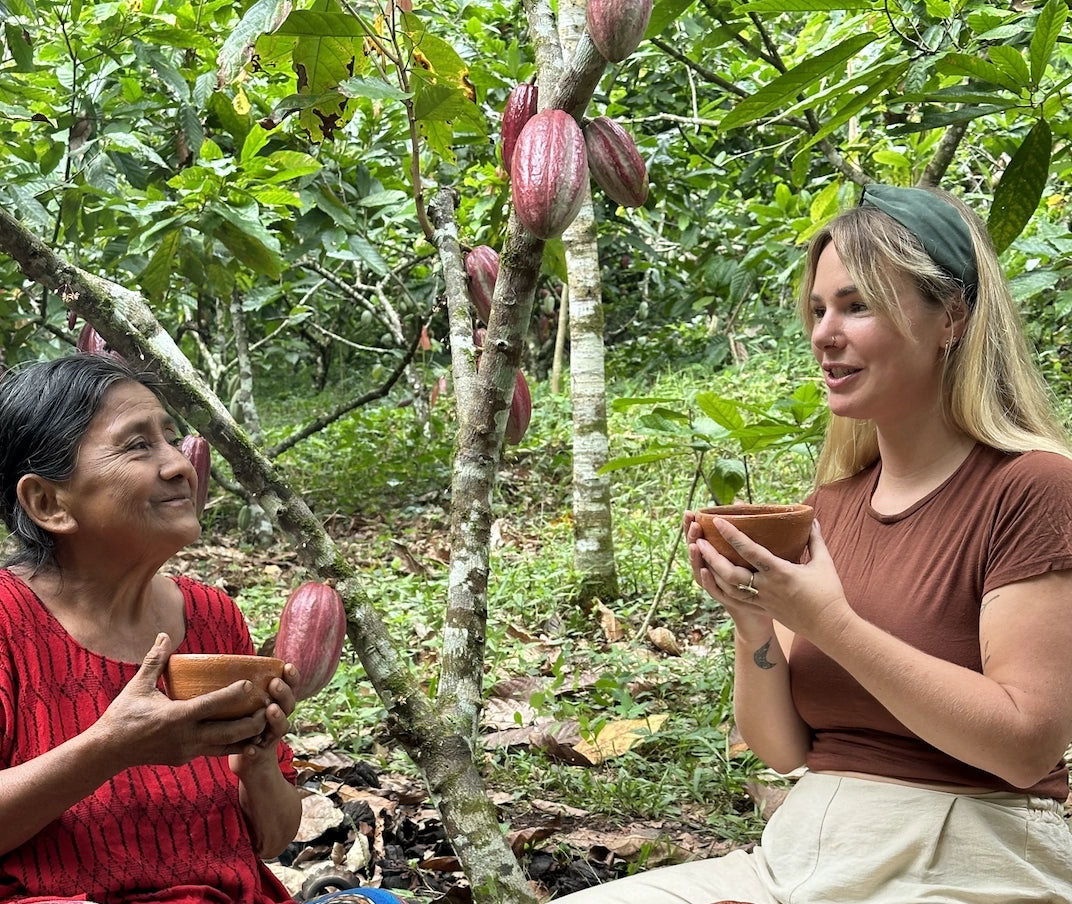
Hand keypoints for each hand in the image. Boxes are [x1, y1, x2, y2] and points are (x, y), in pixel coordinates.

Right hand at [98, 634, 275, 768]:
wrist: (108, 751)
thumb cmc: (123, 714)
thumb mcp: (139, 686)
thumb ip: (155, 660)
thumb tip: (164, 634)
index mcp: (175, 717)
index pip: (211, 705)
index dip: (233, 695)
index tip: (251, 684)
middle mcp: (185, 737)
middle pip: (229, 732)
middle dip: (253, 722)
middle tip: (270, 707)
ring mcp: (187, 751)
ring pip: (227, 747)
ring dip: (248, 737)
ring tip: (266, 722)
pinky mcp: (186, 759)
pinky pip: (215, 752)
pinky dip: (233, 745)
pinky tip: (248, 736)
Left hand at [228, 662, 298, 778]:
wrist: (250, 763)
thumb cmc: (243, 724)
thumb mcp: (247, 703)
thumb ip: (243, 687)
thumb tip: (220, 661)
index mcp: (276, 703)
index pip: (290, 687)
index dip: (292, 677)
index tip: (287, 666)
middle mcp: (278, 718)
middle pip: (289, 704)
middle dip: (283, 693)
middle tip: (274, 684)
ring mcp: (271, 737)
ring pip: (280, 727)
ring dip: (277, 718)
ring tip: (270, 709)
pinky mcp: (260, 755)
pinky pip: (260, 753)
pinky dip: (256, 750)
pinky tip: (250, 748)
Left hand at [685, 513, 851, 640]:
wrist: (829, 627)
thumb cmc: (828, 593)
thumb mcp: (824, 562)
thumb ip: (815, 540)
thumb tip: (812, 519)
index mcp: (781, 573)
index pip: (751, 551)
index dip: (733, 535)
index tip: (718, 521)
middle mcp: (767, 588)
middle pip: (732, 573)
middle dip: (713, 556)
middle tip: (699, 539)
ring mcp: (762, 601)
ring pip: (729, 588)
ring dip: (712, 571)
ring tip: (700, 555)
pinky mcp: (761, 610)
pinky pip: (735, 601)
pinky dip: (719, 590)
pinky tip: (709, 577)